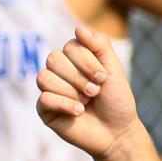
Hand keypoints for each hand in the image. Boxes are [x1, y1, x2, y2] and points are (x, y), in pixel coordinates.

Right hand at [36, 24, 139, 160]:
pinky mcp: (45, 110)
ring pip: (44, 77)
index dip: (87, 62)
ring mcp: (51, 90)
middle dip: (79, 77)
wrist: (118, 132)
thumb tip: (77, 27)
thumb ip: (99, 45)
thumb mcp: (114, 69)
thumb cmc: (116, 100)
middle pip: (53, 59)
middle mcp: (59, 72)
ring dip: (71, 90)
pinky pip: (44, 98)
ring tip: (86, 102)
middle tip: (95, 91)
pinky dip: (64, 104)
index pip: (69, 47)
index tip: (103, 78)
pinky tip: (79, 112)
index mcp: (74, 59)